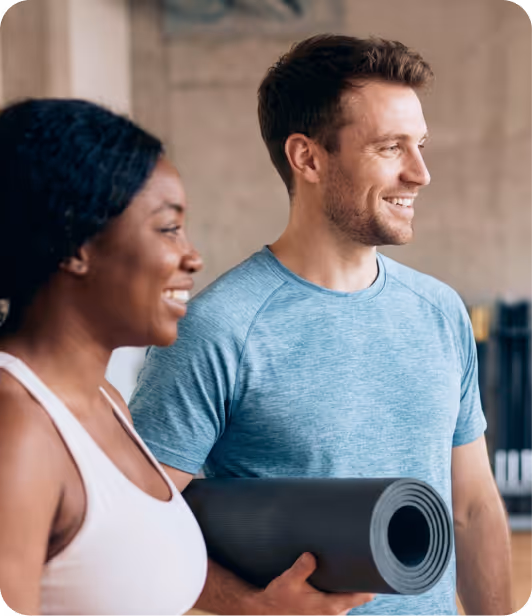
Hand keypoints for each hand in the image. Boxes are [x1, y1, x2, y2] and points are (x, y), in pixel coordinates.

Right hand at [253, 552, 374, 615]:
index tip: (376, 569)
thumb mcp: (288, 581)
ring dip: (346, 589)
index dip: (371, 584)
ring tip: (342, 571)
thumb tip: (311, 555)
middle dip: (356, 582)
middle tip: (356, 562)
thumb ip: (302, 567)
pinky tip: (331, 583)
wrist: (266, 613)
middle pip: (357, 597)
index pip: (362, 596)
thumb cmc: (278, 599)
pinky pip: (339, 605)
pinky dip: (338, 595)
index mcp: (330, 607)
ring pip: (347, 601)